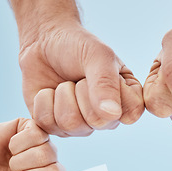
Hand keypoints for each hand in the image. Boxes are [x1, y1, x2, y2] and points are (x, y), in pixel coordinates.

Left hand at [19, 19, 143, 135]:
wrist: (42, 42)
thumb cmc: (76, 46)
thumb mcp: (97, 55)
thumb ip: (106, 83)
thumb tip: (111, 114)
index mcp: (127, 101)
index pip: (130, 114)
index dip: (112, 94)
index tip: (104, 73)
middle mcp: (107, 119)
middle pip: (97, 121)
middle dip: (81, 91)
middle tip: (78, 78)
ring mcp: (81, 127)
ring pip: (71, 123)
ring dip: (62, 95)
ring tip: (64, 83)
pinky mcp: (56, 128)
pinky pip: (48, 123)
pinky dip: (43, 101)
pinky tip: (49, 91)